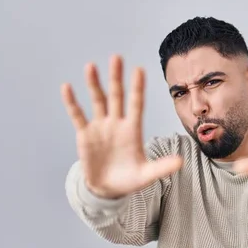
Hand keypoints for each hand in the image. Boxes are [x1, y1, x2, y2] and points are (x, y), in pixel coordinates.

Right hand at [61, 55, 182, 198]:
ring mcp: (101, 127)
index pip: (136, 104)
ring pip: (98, 100)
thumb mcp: (147, 175)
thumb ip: (162, 167)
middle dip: (116, 78)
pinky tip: (67, 87)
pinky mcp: (85, 134)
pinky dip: (72, 102)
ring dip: (94, 84)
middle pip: (117, 96)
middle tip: (117, 58)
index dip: (137, 88)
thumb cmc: (130, 179)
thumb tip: (180, 161)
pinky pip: (78, 115)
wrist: (108, 189)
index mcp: (133, 130)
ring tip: (91, 66)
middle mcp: (117, 123)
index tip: (139, 70)